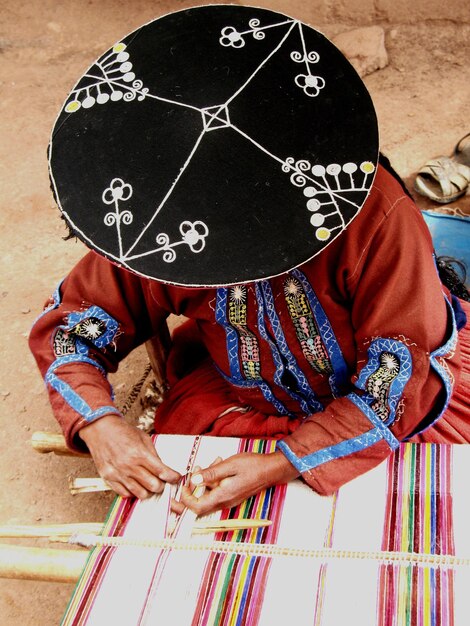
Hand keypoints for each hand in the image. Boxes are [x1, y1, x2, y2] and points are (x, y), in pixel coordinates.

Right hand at [78, 415, 180, 498]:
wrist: (101, 430)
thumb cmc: (123, 432)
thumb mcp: (143, 438)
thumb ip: (153, 454)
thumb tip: (164, 469)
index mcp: (139, 453)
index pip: (162, 472)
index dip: (173, 477)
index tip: (176, 477)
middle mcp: (129, 466)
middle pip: (153, 486)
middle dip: (161, 485)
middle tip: (162, 480)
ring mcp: (118, 474)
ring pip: (140, 494)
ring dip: (148, 490)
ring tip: (148, 483)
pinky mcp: (108, 478)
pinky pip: (125, 494)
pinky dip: (133, 491)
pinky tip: (135, 484)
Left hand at [179, 451, 298, 515]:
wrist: (272, 470)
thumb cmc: (253, 465)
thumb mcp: (230, 465)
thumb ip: (211, 473)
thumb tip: (194, 480)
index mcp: (223, 496)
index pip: (197, 508)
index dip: (185, 500)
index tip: (184, 485)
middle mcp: (225, 502)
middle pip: (199, 507)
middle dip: (189, 494)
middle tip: (188, 478)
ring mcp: (228, 500)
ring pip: (207, 497)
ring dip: (203, 482)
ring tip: (210, 462)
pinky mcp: (231, 495)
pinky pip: (215, 492)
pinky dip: (212, 480)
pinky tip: (217, 464)